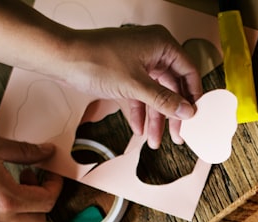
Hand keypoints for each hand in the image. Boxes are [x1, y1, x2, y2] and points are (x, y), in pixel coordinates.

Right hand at [0, 133, 63, 221]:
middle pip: (40, 221)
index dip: (54, 186)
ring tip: (9, 181)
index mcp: (8, 200)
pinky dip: (7, 210)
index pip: (47, 202)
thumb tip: (47, 151)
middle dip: (42, 200)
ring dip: (25, 206)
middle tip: (31, 177)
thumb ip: (25, 151)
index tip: (49, 172)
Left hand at [56, 24, 201, 147]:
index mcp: (160, 44)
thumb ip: (164, 100)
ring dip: (155, 118)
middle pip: (172, 87)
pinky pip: (140, 95)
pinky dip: (139, 112)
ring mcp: (138, 62)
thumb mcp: (136, 85)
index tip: (194, 116)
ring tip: (154, 140)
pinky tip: (139, 129)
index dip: (193, 95)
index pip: (188, 71)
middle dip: (171, 114)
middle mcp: (152, 51)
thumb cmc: (94, 59)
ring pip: (155, 94)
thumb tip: (187, 111)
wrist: (62, 59)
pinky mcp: (126, 73)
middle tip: (176, 135)